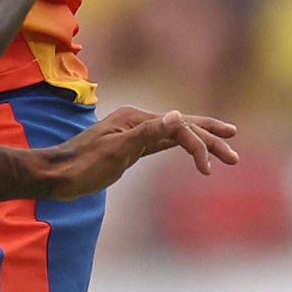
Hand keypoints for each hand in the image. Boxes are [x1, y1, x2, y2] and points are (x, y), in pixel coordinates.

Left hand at [41, 106, 238, 200]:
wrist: (56, 175)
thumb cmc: (83, 166)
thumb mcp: (116, 151)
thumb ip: (148, 134)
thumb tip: (177, 115)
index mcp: (136, 119)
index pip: (178, 128)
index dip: (198, 146)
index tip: (209, 170)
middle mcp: (137, 121)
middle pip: (181, 126)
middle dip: (210, 139)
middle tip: (235, 155)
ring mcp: (134, 133)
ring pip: (174, 134)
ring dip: (199, 142)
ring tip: (225, 149)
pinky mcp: (130, 146)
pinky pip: (163, 142)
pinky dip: (181, 146)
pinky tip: (190, 148)